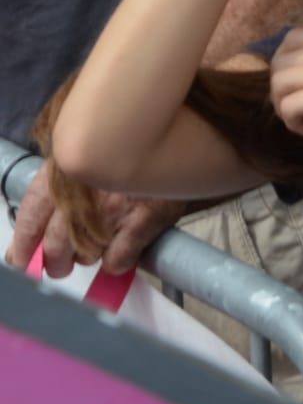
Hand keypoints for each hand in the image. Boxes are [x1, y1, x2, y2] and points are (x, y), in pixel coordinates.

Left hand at [5, 164, 181, 277]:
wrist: (180, 138)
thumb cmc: (129, 149)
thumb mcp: (87, 155)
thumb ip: (56, 188)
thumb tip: (25, 239)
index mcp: (65, 168)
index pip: (32, 214)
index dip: (23, 243)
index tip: (20, 259)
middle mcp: (85, 189)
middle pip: (56, 245)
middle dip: (57, 262)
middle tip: (62, 265)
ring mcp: (114, 205)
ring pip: (86, 255)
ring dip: (90, 256)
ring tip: (102, 241)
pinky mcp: (143, 219)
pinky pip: (116, 261)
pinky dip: (117, 261)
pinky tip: (124, 246)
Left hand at [266, 25, 302, 183]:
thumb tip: (278, 64)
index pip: (292, 38)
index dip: (284, 64)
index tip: (297, 88)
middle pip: (281, 60)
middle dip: (279, 88)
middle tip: (296, 108)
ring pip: (279, 81)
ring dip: (283, 106)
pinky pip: (287, 106)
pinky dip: (292, 122)